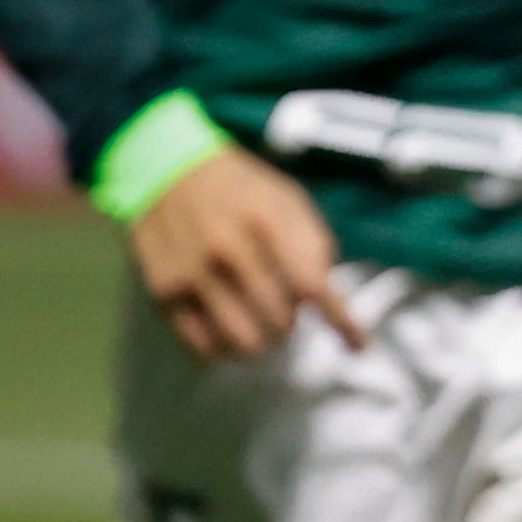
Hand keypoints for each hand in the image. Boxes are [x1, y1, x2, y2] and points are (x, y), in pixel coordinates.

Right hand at [127, 146, 358, 363]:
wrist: (167, 171)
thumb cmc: (240, 191)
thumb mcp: (288, 201)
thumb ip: (312, 246)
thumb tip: (323, 299)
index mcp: (267, 223)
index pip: (312, 285)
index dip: (341, 321)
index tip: (358, 345)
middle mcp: (228, 250)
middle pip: (279, 320)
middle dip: (292, 324)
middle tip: (286, 312)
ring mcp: (192, 273)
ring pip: (242, 341)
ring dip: (261, 342)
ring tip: (259, 327)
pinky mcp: (163, 292)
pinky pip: (201, 346)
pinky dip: (222, 350)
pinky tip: (228, 337)